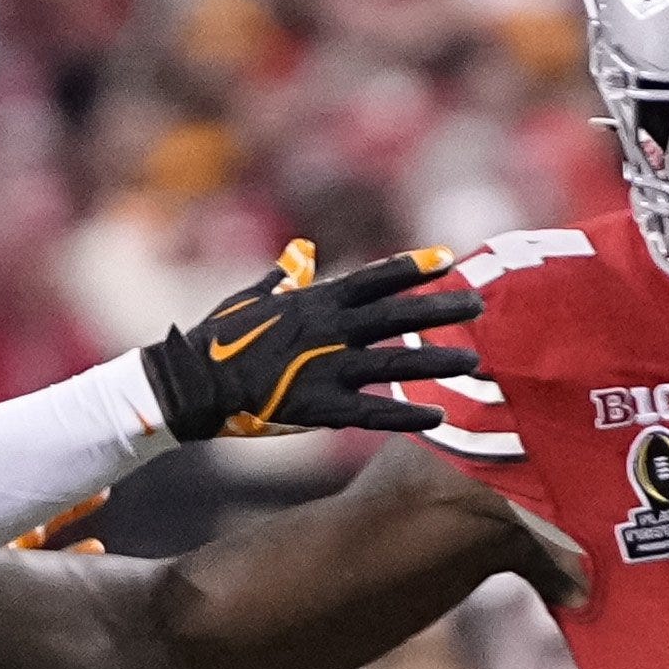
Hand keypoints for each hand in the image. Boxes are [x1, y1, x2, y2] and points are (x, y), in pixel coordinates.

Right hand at [141, 242, 481, 442]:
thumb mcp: (252, 298)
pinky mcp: (318, 406)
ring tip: (475, 363)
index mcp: (315, 301)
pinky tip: (439, 419)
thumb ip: (285, 276)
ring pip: (395, 362)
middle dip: (441, 309)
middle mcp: (329, 329)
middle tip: (479, 304)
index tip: (447, 258)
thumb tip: (301, 250)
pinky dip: (406, 415)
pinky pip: (373, 412)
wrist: (190, 382)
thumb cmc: (217, 339)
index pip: (374, 277)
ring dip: (437, 362)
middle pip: (397, 314)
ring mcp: (326, 367)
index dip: (413, 267)